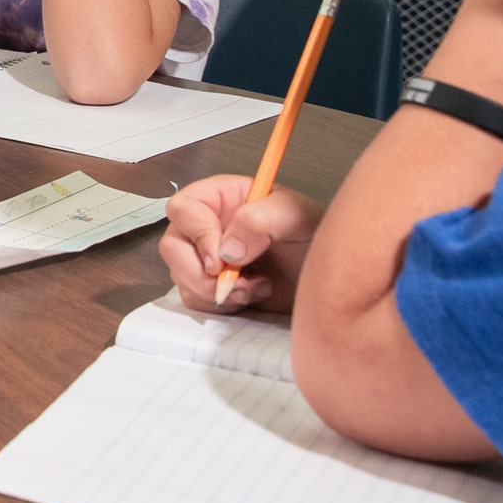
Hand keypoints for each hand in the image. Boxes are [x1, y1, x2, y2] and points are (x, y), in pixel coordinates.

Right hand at [159, 174, 323, 312]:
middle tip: (234, 281)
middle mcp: (208, 225)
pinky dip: (221, 304)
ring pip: (180, 276)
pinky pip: (194, 298)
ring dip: (216, 291)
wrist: (329, 278)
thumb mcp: (298, 217)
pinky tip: (251, 295)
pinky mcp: (212, 285)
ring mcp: (207, 258)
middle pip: (173, 246)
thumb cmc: (316, 238)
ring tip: (254, 287)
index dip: (196, 234)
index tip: (221, 259)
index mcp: (222, 198)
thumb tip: (227, 247)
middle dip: (200, 272)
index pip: (184, 208)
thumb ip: (261, 220)